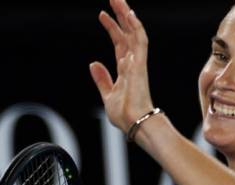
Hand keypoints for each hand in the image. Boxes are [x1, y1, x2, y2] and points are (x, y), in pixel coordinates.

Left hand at [90, 0, 154, 131]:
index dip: (112, 28)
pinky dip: (135, 27)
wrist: (134, 123)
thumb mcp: (107, 95)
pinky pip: (140, 41)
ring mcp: (138, 62)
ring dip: (127, 16)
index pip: (120, 43)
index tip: (102, 15)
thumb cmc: (124, 115)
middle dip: (120, 16)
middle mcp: (133, 63)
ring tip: (119, 0)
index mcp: (126, 70)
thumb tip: (93, 63)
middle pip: (127, 34)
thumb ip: (102, 79)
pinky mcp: (140, 64)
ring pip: (134, 33)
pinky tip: (129, 14)